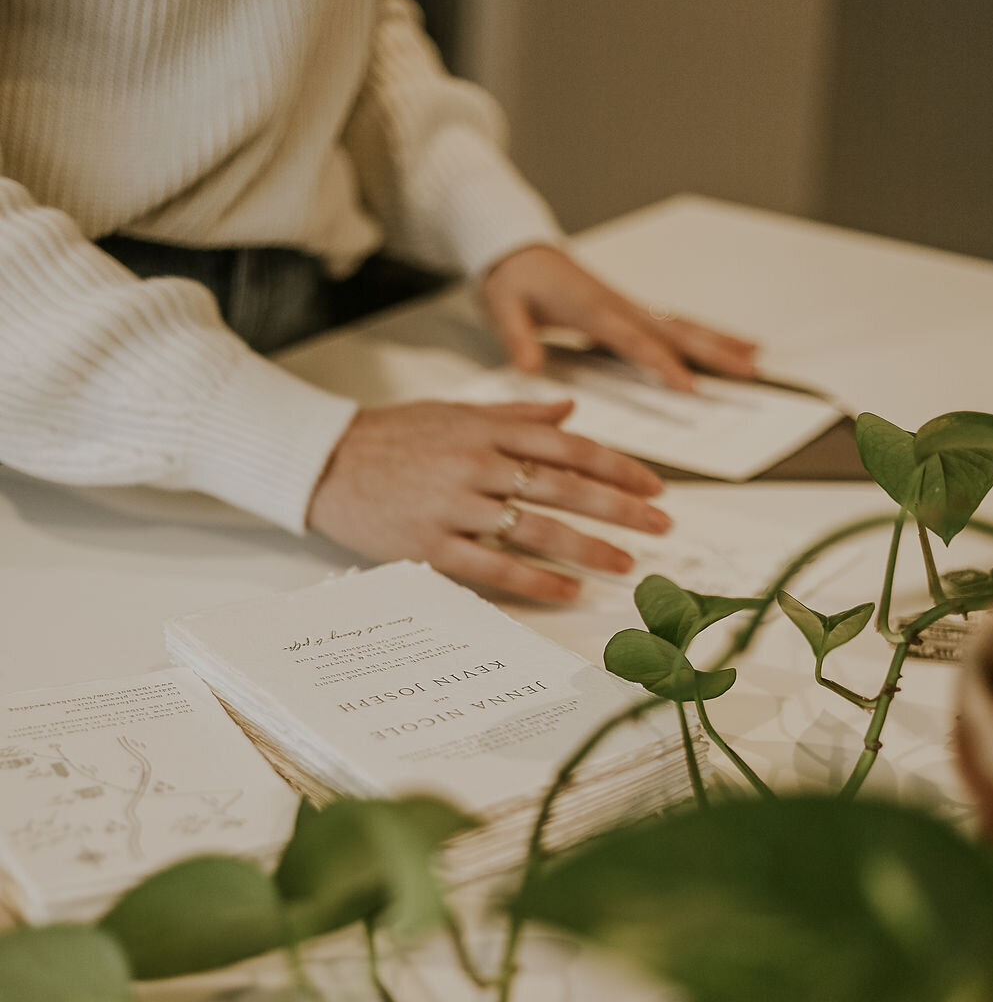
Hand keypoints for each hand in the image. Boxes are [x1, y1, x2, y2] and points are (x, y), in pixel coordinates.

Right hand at [307, 398, 670, 601]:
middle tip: (661, 527)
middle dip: (621, 509)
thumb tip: (570, 411)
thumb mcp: (455, 412)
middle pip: (565, 486)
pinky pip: (494, 566)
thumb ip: (516, 415)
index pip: (569, 447)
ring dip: (589, 548)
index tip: (654, 487)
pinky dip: (536, 579)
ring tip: (625, 566)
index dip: (618, 467)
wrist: (323, 461)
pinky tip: (569, 591)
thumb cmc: (390, 436)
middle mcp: (477, 463)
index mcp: (487, 429)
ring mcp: (454, 505)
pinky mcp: (431, 544)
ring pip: (537, 527)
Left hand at [481, 243, 758, 390]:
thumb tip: (528, 367)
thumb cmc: (510, 278)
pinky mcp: (628, 310)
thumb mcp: (502, 307)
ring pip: (681, 325)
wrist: (514, 247)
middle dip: (714, 350)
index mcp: (591, 310)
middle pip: (674, 330)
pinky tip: (725, 345)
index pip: (634, 341)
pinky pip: (671, 324)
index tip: (690, 386)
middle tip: (749, 370)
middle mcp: (618, 306)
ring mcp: (627, 307)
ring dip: (718, 341)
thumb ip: (516, 337)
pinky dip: (701, 334)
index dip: (663, 364)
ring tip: (754, 358)